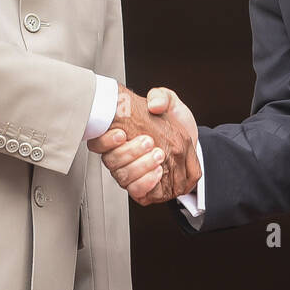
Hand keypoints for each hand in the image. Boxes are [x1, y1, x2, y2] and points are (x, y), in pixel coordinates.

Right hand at [87, 86, 199, 204]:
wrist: (192, 144)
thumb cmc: (175, 124)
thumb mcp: (170, 103)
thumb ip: (161, 97)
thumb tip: (154, 104)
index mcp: (119, 136)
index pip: (97, 142)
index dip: (104, 141)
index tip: (121, 134)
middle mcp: (121, 156)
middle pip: (111, 162)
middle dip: (130, 152)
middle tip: (149, 142)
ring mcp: (131, 173)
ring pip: (123, 177)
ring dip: (141, 166)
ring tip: (158, 155)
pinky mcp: (143, 188)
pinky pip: (137, 192)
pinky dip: (146, 182)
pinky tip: (158, 172)